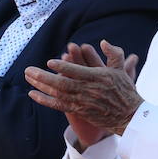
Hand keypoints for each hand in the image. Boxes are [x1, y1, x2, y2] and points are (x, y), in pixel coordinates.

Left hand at [25, 40, 140, 146]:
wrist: (129, 116)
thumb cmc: (125, 90)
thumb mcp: (121, 69)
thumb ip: (113, 54)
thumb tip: (103, 42)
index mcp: (98, 78)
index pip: (77, 72)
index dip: (63, 67)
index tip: (50, 62)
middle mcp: (88, 90)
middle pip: (62, 84)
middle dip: (43, 77)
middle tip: (29, 69)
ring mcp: (82, 102)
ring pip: (58, 94)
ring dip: (41, 86)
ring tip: (28, 77)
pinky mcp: (79, 110)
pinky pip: (58, 105)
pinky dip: (45, 100)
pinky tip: (33, 93)